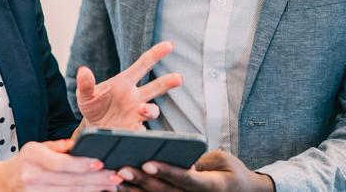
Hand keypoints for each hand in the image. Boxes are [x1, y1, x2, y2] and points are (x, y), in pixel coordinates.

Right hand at [0, 139, 121, 190]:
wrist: (5, 182)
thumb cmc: (26, 161)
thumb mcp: (37, 147)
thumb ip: (58, 146)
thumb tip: (79, 144)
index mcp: (33, 157)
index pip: (60, 163)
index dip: (81, 164)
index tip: (100, 163)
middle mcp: (34, 176)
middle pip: (70, 180)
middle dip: (96, 179)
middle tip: (115, 176)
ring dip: (94, 189)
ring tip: (112, 185)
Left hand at [76, 41, 182, 129]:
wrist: (91, 127)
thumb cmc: (92, 105)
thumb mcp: (85, 94)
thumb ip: (86, 83)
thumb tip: (83, 71)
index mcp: (125, 82)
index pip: (143, 65)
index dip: (156, 54)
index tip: (169, 45)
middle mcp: (135, 96)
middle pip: (156, 87)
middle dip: (168, 82)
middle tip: (178, 78)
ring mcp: (136, 113)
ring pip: (152, 110)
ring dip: (150, 110)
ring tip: (142, 110)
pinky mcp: (133, 129)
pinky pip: (141, 130)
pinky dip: (139, 131)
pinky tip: (134, 130)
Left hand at [115, 150, 274, 191]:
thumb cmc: (231, 173)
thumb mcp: (221, 161)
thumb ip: (197, 160)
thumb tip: (170, 157)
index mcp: (211, 187)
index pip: (186, 179)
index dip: (166, 171)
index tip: (148, 163)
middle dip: (141, 181)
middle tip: (120, 169)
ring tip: (114, 180)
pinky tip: (122, 189)